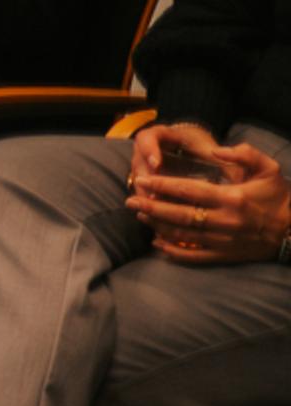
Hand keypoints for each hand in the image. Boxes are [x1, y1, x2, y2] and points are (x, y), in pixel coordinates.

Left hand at [127, 122, 290, 264]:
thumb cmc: (280, 196)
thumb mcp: (269, 169)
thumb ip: (244, 154)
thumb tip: (216, 149)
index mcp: (231, 198)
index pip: (189, 191)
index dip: (163, 185)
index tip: (143, 180)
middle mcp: (224, 221)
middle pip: (179, 214)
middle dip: (151, 206)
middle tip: (129, 200)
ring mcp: (223, 241)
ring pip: (182, 235)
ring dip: (158, 225)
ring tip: (139, 215)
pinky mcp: (225, 255)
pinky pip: (193, 256)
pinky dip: (173, 251)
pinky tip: (157, 243)